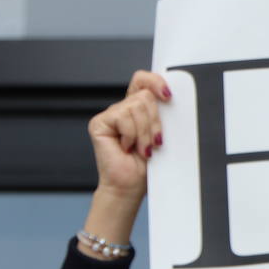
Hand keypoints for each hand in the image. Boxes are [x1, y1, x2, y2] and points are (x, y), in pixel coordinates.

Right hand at [88, 70, 170, 200]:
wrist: (130, 188)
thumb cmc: (145, 167)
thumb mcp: (159, 136)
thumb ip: (161, 115)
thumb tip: (169, 97)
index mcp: (137, 109)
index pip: (143, 80)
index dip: (155, 82)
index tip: (168, 96)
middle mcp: (122, 109)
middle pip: (144, 96)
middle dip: (154, 122)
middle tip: (154, 143)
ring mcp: (110, 115)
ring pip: (136, 106)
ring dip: (144, 133)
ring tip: (142, 150)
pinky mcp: (99, 123)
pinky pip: (123, 117)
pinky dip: (131, 134)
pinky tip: (126, 147)